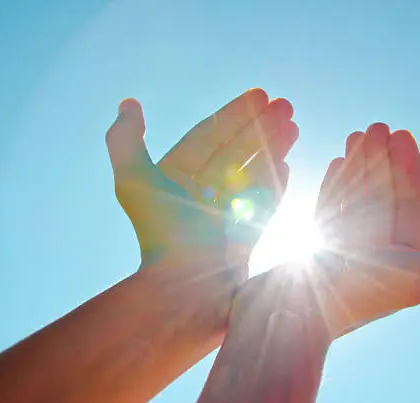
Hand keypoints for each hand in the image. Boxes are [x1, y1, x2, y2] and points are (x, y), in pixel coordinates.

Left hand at [105, 89, 297, 300]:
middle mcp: (200, 194)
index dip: (233, 113)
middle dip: (260, 125)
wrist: (191, 291)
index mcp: (176, 179)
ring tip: (294, 125)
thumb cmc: (166, 235)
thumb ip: (126, 141)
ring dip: (273, 147)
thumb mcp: (135, 182)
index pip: (208, 136)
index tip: (260, 94)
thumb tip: (128, 104)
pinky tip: (288, 164)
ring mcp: (224, 215)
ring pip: (252, 172)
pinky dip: (274, 182)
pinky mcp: (244, 236)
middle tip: (287, 104)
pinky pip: (262, 203)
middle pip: (235, 150)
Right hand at [231, 123, 419, 339]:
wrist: (287, 318)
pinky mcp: (320, 249)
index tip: (401, 133)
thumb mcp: (415, 279)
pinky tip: (337, 163)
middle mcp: (380, 258)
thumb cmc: (351, 297)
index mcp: (406, 263)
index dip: (410, 167)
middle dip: (382, 160)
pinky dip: (338, 185)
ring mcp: (348, 251)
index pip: (413, 204)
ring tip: (354, 135)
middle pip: (386, 197)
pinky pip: (333, 210)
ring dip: (360, 166)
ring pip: (359, 199)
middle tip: (375, 126)